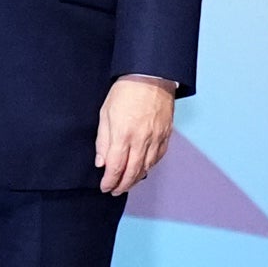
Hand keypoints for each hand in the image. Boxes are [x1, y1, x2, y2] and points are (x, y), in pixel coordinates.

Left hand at [95, 76, 176, 196]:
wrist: (151, 76)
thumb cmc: (126, 91)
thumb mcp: (105, 114)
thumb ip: (103, 140)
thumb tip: (101, 162)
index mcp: (123, 135)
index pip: (115, 168)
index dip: (109, 181)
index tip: (105, 187)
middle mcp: (141, 140)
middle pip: (132, 172)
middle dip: (122, 185)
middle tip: (116, 191)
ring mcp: (155, 138)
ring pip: (147, 167)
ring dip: (136, 178)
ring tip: (128, 182)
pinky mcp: (166, 134)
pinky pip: (158, 157)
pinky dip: (150, 166)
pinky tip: (144, 168)